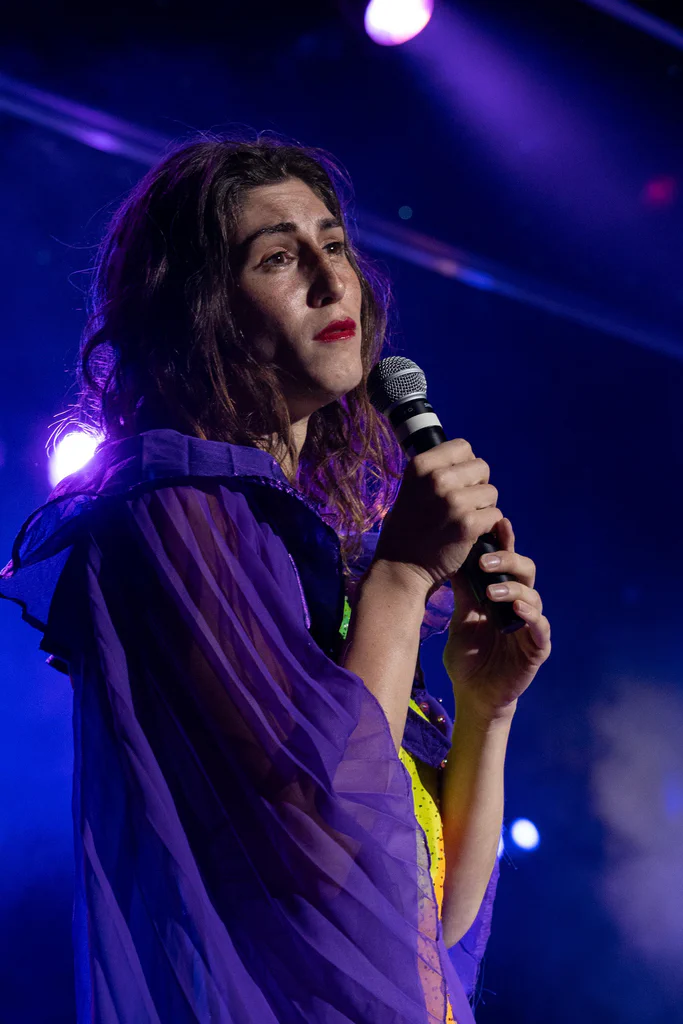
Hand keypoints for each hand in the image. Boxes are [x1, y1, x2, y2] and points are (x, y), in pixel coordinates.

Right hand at [373, 439, 503, 593]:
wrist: (401, 568)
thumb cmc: (409, 529)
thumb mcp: (413, 489)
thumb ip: (436, 473)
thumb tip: (470, 460)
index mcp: (420, 465)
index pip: (463, 446)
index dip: (466, 466)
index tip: (457, 484)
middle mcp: (436, 478)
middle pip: (482, 467)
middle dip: (478, 486)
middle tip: (462, 506)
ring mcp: (453, 501)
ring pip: (492, 492)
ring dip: (484, 507)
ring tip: (463, 521)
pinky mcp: (468, 523)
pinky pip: (496, 515)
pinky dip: (487, 527)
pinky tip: (469, 535)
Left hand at [443, 517, 550, 719]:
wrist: (472, 693)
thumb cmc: (468, 656)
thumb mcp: (460, 617)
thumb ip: (463, 591)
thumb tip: (451, 554)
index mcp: (501, 593)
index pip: (506, 562)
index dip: (504, 542)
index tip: (496, 523)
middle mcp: (519, 604)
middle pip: (525, 571)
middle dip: (508, 560)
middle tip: (485, 561)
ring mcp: (530, 626)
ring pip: (533, 596)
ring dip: (514, 589)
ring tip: (492, 591)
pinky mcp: (537, 648)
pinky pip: (541, 627)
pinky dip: (531, 616)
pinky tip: (517, 609)